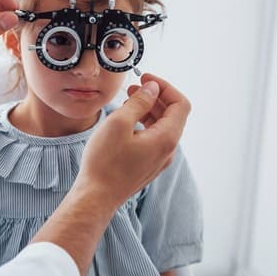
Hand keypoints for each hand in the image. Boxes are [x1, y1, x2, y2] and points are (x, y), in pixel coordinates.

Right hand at [75, 73, 191, 209]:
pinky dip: (144, 124)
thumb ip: (139, 102)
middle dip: (155, 96)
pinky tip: (125, 121)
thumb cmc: (104, 162)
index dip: (165, 87)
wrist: (96, 196)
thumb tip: (153, 88)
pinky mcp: (147, 166)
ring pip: (162, 127)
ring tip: (127, 100)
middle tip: (134, 87)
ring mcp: (158, 160)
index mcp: (166, 138)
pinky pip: (153, 139)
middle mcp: (167, 150)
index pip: (180, 104)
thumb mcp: (120, 123)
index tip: (146, 78)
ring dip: (148, 110)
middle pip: (172, 115)